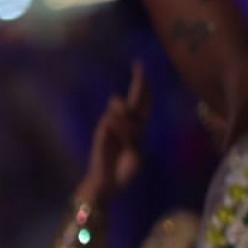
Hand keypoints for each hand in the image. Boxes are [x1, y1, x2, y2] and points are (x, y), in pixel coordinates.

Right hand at [80, 62, 149, 200]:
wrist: (109, 183)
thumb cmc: (125, 171)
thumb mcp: (137, 155)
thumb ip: (135, 137)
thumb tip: (125, 120)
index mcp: (139, 128)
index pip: (144, 103)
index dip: (145, 87)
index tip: (143, 69)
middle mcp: (127, 123)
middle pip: (134, 96)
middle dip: (138, 80)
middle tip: (138, 65)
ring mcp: (113, 124)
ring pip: (122, 105)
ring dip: (127, 114)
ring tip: (128, 134)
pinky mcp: (102, 129)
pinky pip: (112, 119)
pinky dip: (119, 127)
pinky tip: (114, 137)